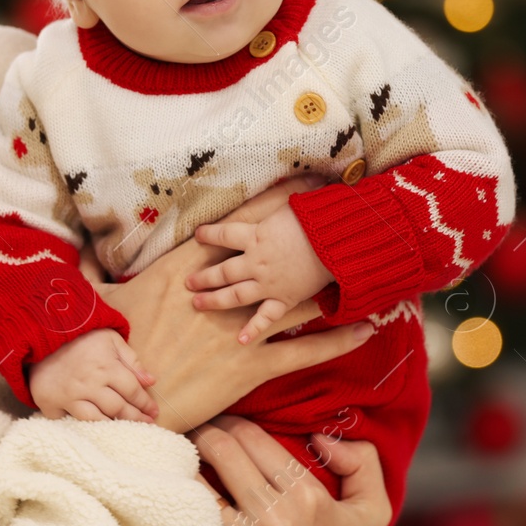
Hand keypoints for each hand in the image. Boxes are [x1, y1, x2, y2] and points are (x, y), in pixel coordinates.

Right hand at [28, 328, 158, 422]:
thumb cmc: (81, 336)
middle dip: (136, 418)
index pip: (132, 391)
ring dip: (113, 426)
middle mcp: (89, 384)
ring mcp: (68, 396)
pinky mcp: (50, 404)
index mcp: (106, 367)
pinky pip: (69, 422)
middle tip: (147, 425)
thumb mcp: (110, 339)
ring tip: (125, 430)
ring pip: (96, 420)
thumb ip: (131, 361)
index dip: (145, 404)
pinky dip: (81, 427)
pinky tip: (94, 432)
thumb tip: (151, 381)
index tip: (154, 412)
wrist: (41, 333)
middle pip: (118, 409)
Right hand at [97, 176, 374, 432]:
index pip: (234, 231)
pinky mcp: (253, 364)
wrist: (124, 402)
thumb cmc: (112, 354)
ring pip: (297, 299)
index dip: (265, 208)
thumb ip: (99, 280)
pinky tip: (366, 330)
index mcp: (187, 274)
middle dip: (308, 236)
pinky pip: (305, 350)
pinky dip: (337, 340)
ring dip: (332, 285)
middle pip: (273, 256)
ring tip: (365, 267)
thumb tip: (82, 259)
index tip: (293, 186)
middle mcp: (222, 294)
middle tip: (342, 214)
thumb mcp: (105, 308)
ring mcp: (241, 328)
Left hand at [188, 207, 333, 344]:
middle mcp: (256, 262)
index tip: (198, 235)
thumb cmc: (317, 218)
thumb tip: (276, 186)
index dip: (209, 234)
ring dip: (215, 300)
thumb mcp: (292, 203)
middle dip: (204, 277)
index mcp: (256, 236)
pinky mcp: (285, 298)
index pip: (224, 234)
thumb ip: (277, 202)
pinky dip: (253, 329)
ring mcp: (268, 283)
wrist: (336, 243)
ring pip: (235, 295)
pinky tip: (240, 340)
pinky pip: (265, 317)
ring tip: (198, 303)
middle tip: (188, 282)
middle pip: (223, 271)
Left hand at [192, 415, 391, 525]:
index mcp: (308, 499)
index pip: (254, 437)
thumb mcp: (370, 515)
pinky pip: (188, 517)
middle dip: (205, 431)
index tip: (223, 421)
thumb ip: (364, 463)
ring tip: (182, 455)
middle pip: (222, 449)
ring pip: (197, 479)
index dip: (232, 421)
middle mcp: (276, 520)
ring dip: (185, 460)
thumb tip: (321, 436)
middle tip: (198, 429)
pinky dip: (178, 497)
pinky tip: (175, 489)